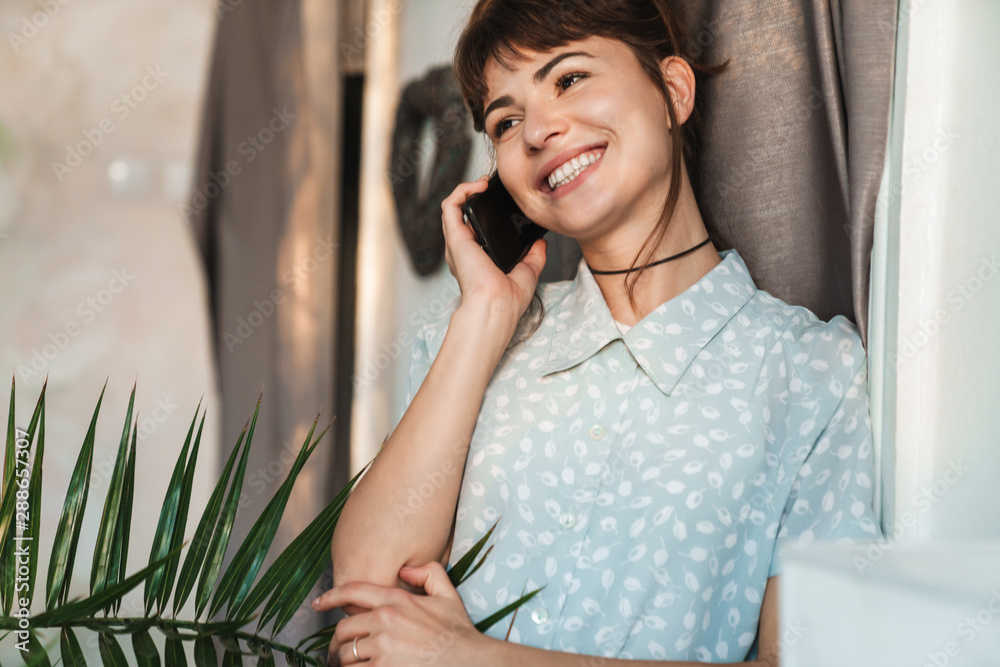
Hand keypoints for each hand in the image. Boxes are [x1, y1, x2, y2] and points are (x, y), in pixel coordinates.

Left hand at [312, 562, 483, 665]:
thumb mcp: (447, 594)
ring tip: (348, 665)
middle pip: (343, 630)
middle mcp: (386, 621)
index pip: (353, 592)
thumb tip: (405, 569)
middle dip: (337, 642)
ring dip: (344, 662)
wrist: (470, 662)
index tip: (317, 604)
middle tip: (338, 651)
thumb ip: (428, 572)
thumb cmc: (458, 632)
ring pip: (346, 655)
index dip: (330, 597)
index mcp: (397, 600)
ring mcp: (383, 648)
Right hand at [441, 175, 546, 321]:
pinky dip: (462, 191)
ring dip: (467, 190)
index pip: (475, 229)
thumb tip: (541, 241)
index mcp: (477, 260)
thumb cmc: (507, 300)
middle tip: (492, 187)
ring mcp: (457, 243)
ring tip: (484, 182)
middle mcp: (463, 251)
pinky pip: (450, 206)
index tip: (502, 202)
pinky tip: (479, 185)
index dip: (485, 212)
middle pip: (463, 215)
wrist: (497, 306)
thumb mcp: (528, 272)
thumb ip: (534, 256)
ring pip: (453, 207)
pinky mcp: (455, 237)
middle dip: (476, 197)